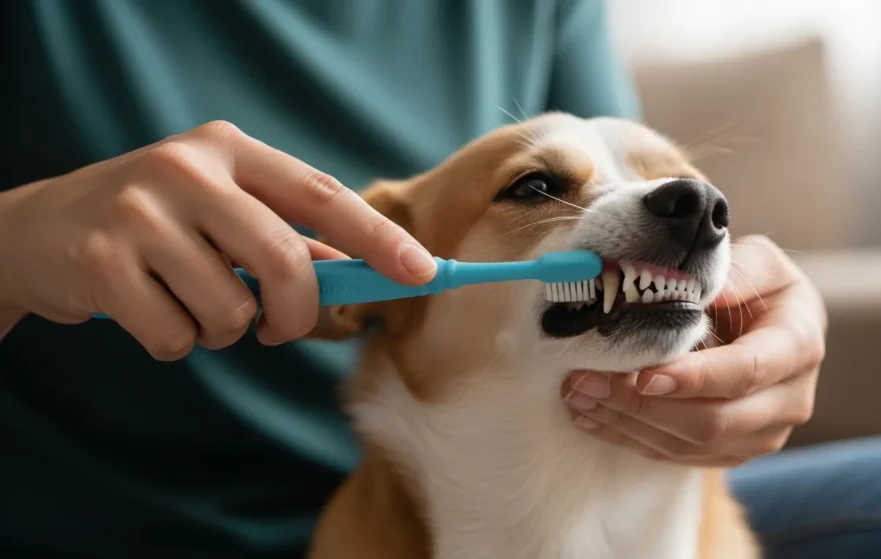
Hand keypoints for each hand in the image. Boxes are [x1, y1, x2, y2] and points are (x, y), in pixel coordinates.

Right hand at [0, 121, 435, 357]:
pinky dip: (175, 342)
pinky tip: (148, 311)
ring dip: (222, 329)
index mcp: (231, 150)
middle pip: (286, 261)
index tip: (423, 272)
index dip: (378, 239)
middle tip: (277, 326)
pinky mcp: (101, 261)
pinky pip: (176, 336)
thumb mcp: (223, 213)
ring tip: (188, 302)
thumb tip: (365, 278)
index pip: (323, 194)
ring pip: (230, 310)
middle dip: (295, 313)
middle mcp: (188, 169)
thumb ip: (291, 240)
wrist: (40, 231)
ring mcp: (140, 211)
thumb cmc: (156, 225)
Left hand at [561, 235, 825, 465]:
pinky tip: (591, 415)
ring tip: (577, 395)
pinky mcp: (732, 451)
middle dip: (642, 405)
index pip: (746, 372)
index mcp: (798, 345)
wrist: (771, 324)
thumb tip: (702, 288)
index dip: (694, 378)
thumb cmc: (759, 286)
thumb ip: (736, 271)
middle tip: (586, 382)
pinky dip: (629, 437)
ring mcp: (761, 433)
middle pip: (713, 420)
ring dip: (627, 423)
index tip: (642, 375)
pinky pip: (677, 456)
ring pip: (689, 444)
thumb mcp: (758, 261)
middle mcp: (789, 400)